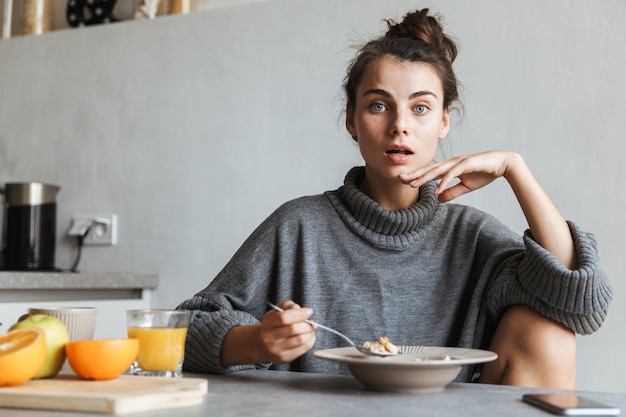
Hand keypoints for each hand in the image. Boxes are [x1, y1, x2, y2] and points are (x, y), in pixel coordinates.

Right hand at [258, 300, 315, 363]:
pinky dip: (310, 340)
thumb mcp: (277, 311)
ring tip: (311, 329)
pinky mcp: (285, 358)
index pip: (283, 318)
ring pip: (301, 340)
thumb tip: (298, 308)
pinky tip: (308, 336)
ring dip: (310, 332)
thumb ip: (287, 305)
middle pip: (293, 329)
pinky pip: (304, 348)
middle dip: (307, 324)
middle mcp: (269, 337)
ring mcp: (276, 349)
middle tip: (312, 322)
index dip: (299, 314)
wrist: (263, 345)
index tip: (309, 311)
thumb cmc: (273, 325)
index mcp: (267, 322)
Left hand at [400, 150, 519, 201]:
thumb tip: (438, 199)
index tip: (405, 181)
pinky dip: (444, 181)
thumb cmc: (484, 173)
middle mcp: (452, 163)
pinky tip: (436, 189)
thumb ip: (452, 192)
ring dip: (424, 177)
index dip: (418, 176)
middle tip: (400, 179)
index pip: (430, 172)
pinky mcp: (467, 164)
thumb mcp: (466, 186)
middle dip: (415, 174)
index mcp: (450, 167)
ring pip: (437, 170)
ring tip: (413, 184)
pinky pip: (452, 174)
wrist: (503, 164)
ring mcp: (458, 162)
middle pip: (430, 169)